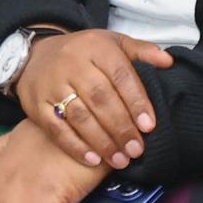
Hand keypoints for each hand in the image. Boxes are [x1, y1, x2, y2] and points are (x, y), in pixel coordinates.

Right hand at [13, 29, 173, 169]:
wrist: (34, 55)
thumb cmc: (82, 53)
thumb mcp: (112, 42)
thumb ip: (140, 52)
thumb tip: (168, 62)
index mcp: (97, 48)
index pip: (121, 76)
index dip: (136, 102)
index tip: (149, 126)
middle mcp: (73, 64)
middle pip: (101, 99)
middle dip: (121, 127)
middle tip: (136, 150)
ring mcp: (52, 85)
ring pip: (80, 116)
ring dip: (102, 141)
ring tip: (120, 160)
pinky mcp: (37, 105)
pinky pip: (56, 128)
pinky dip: (75, 146)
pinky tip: (93, 160)